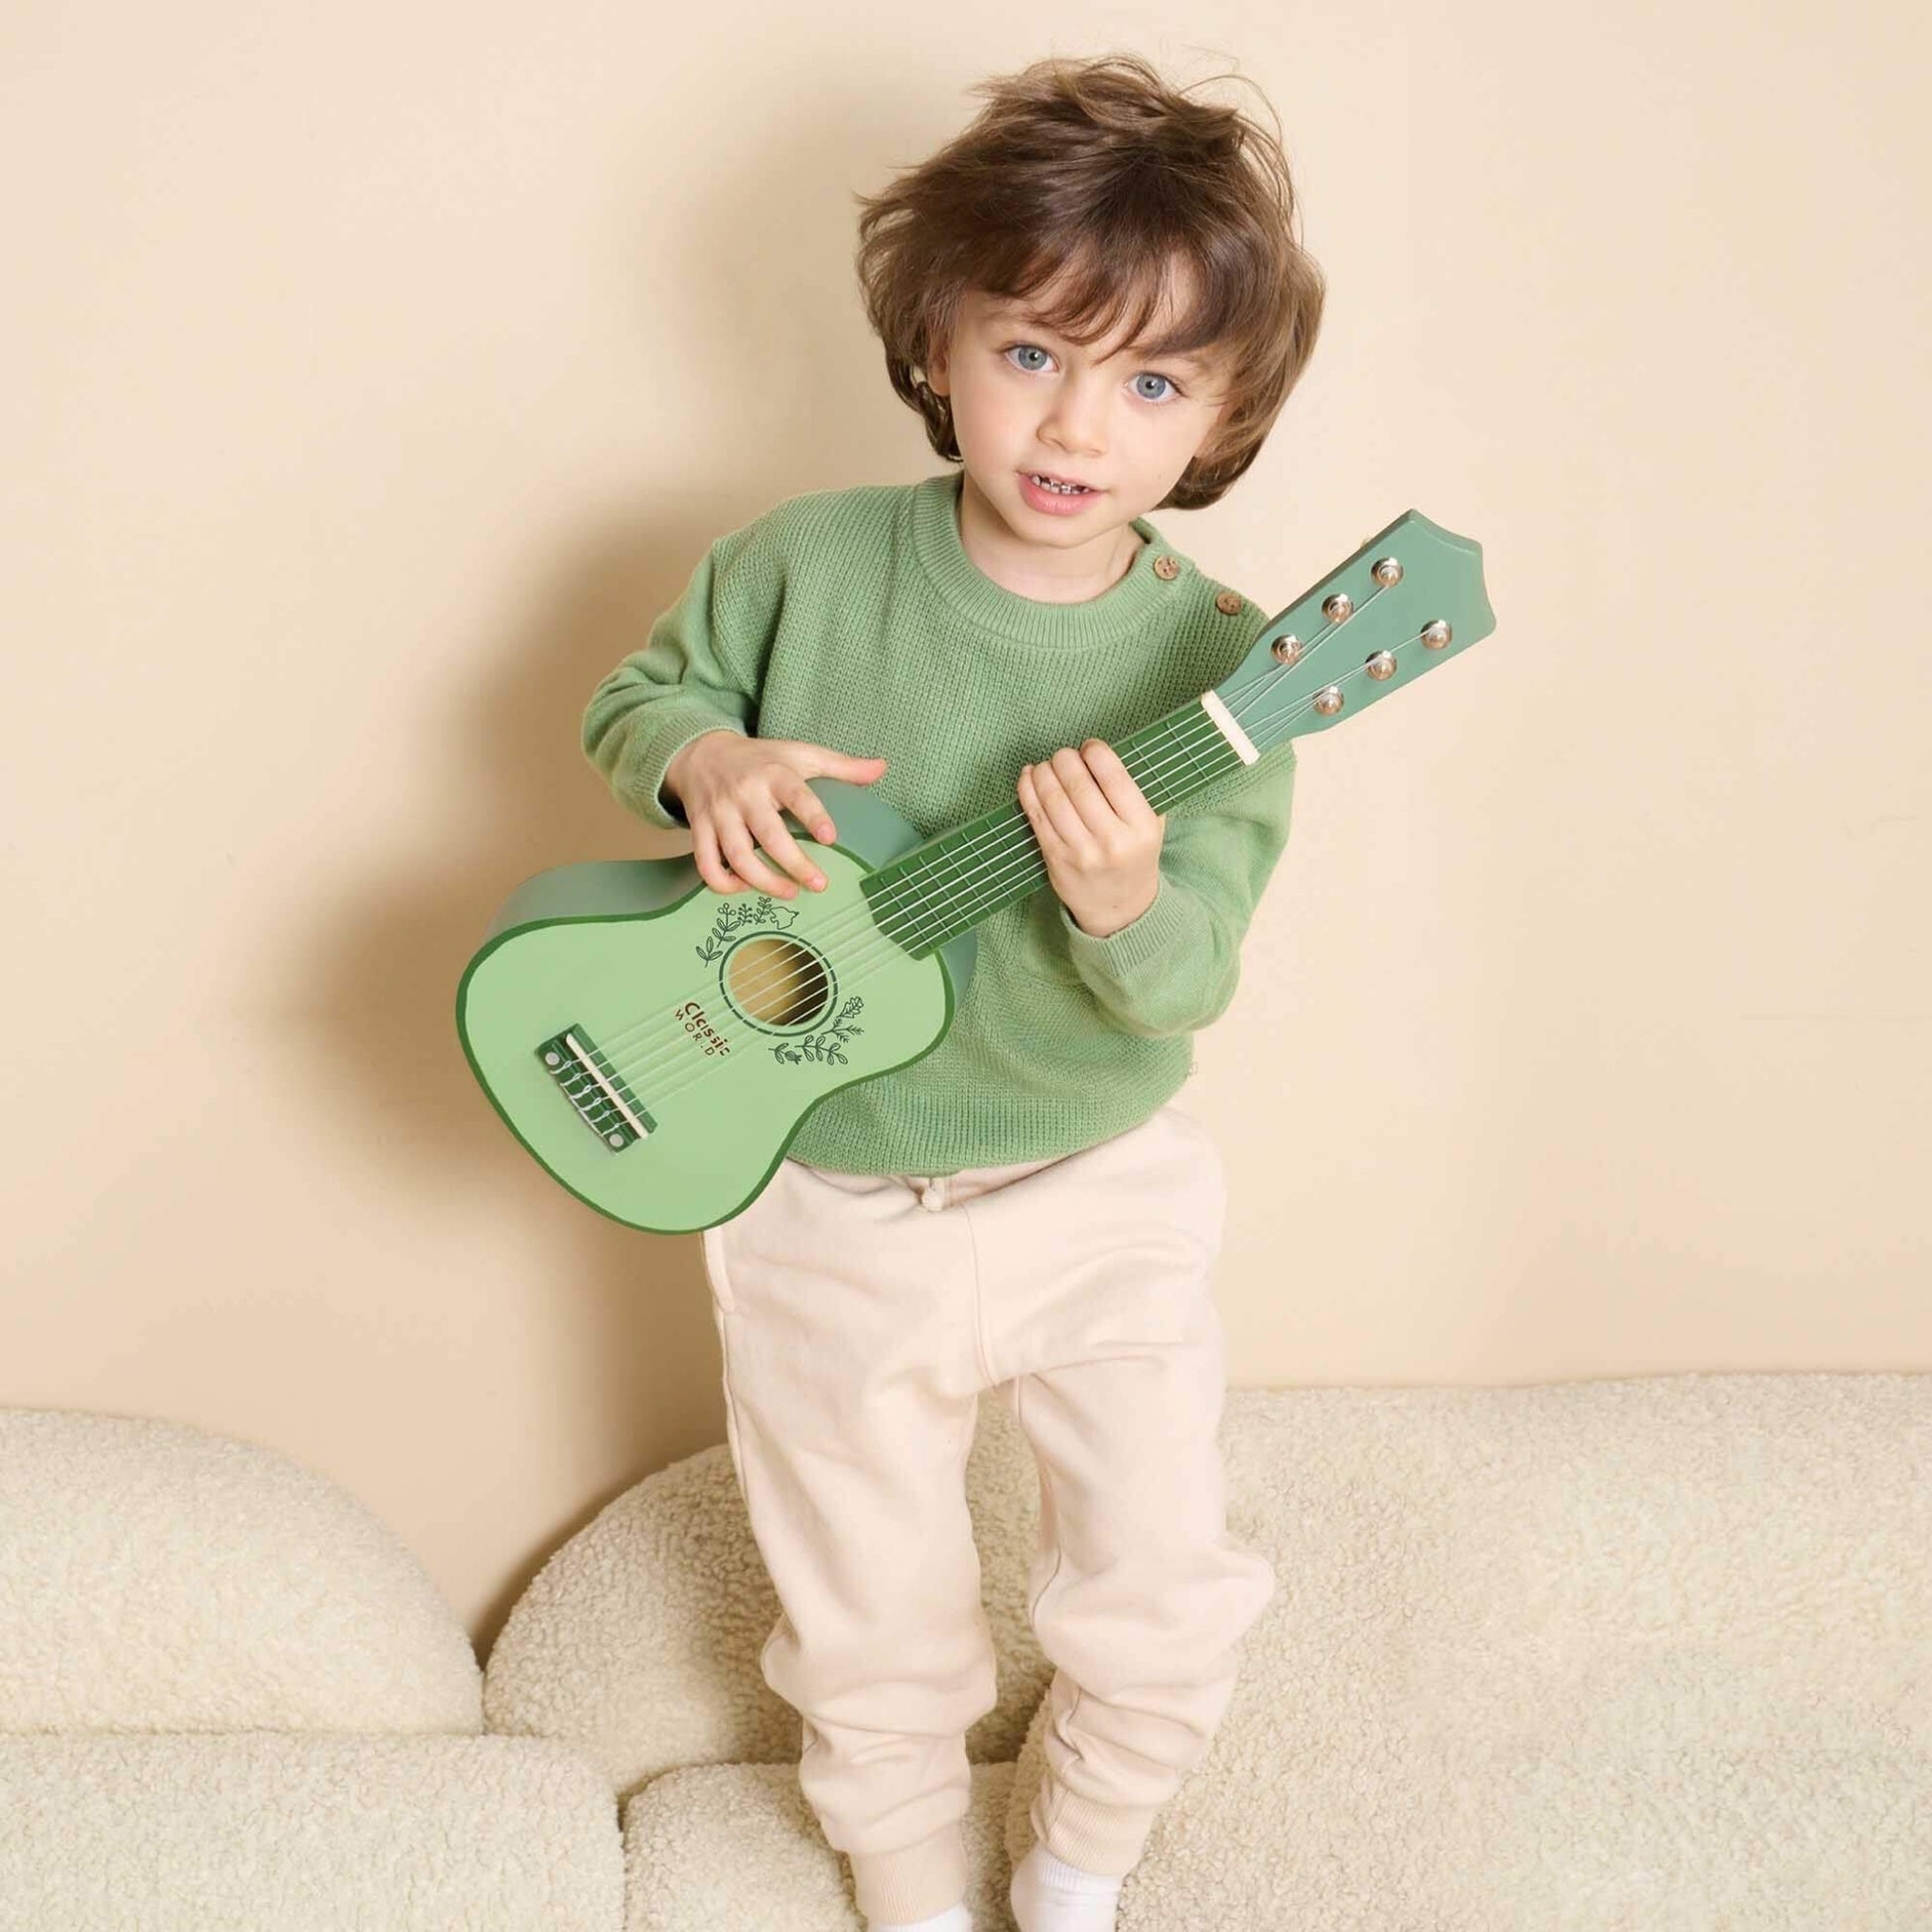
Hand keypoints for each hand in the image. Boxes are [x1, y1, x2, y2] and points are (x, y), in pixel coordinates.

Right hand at [666, 730, 887, 898]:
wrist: (701, 754)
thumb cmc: (762, 759)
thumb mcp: (800, 754)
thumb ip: (841, 765)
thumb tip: (882, 768)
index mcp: (774, 773)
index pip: (795, 794)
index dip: (813, 816)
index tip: (831, 839)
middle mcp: (745, 794)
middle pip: (767, 835)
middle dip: (794, 863)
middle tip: (820, 884)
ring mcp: (719, 814)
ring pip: (736, 856)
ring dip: (762, 881)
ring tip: (790, 893)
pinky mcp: (700, 829)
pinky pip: (706, 864)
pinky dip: (723, 883)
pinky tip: (745, 889)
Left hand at [1016, 739, 1164, 938]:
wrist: (1120, 907)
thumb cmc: (1134, 855)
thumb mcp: (1152, 825)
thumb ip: (1138, 791)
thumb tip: (1104, 753)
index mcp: (1141, 827)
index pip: (1114, 777)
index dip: (1096, 752)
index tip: (1090, 746)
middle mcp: (1112, 841)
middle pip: (1079, 785)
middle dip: (1066, 760)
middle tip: (1064, 754)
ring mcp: (1081, 852)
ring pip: (1054, 799)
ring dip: (1045, 772)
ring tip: (1047, 765)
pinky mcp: (1056, 859)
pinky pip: (1036, 817)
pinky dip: (1028, 791)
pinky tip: (1029, 776)